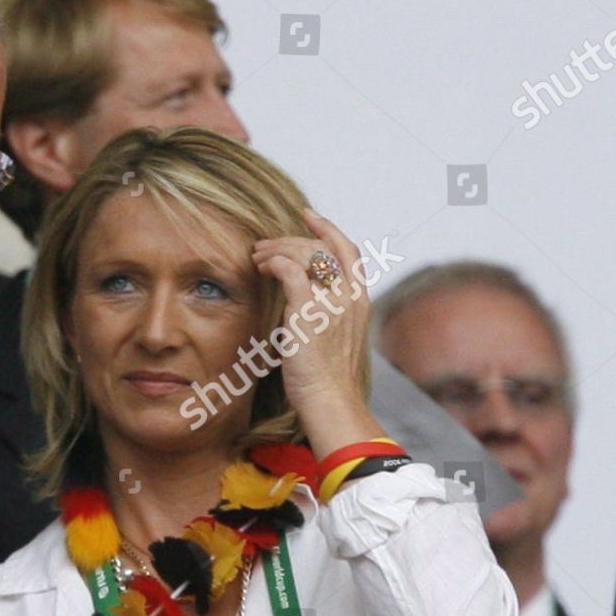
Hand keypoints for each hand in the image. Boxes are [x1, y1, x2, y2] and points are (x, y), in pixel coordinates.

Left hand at [250, 209, 372, 428]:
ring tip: (257, 258)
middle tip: (264, 245)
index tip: (308, 216)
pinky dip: (276, 262)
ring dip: (277, 250)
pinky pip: (292, 271)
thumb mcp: (333, 339)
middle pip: (322, 248)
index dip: (328, 229)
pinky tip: (264, 267)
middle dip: (290, 240)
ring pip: (305, 255)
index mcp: (359, 300)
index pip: (348, 250)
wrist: (330, 400)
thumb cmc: (327, 379)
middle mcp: (349, 296)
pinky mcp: (308, 311)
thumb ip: (326, 314)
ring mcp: (331, 302)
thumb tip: (303, 303)